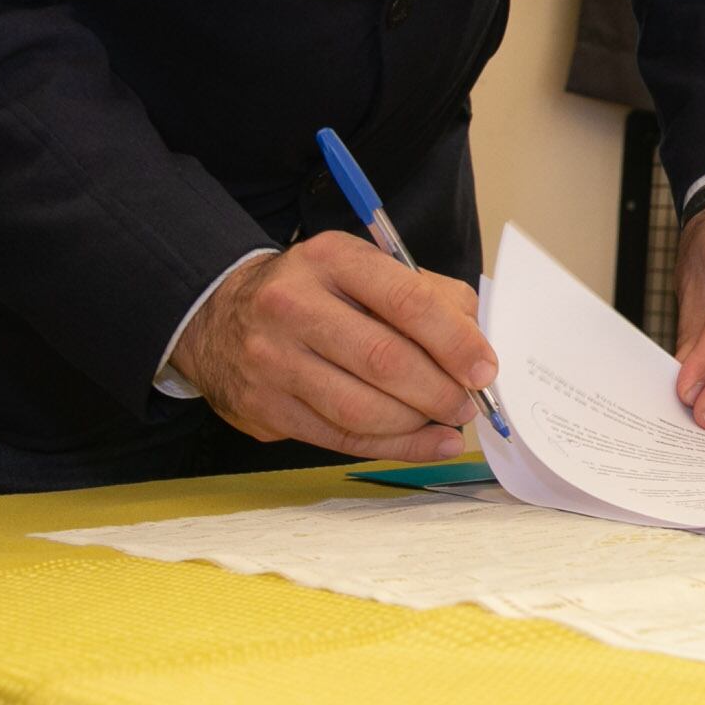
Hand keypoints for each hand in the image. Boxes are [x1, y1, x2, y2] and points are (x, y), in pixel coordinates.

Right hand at [168, 229, 490, 461]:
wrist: (219, 315)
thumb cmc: (315, 292)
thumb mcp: (364, 269)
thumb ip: (426, 295)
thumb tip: (477, 342)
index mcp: (331, 259)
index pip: (406, 301)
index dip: (455, 341)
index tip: (484, 368)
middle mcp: (293, 305)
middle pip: (385, 360)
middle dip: (440, 389)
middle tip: (470, 401)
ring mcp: (272, 359)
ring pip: (362, 408)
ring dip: (419, 423)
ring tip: (450, 421)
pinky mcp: (264, 407)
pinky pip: (340, 437)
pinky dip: (395, 445)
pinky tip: (427, 443)